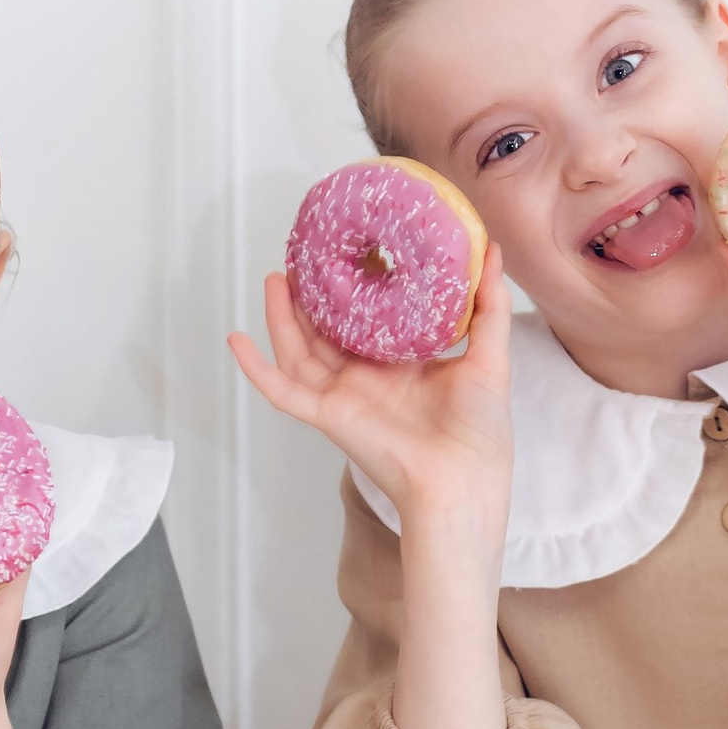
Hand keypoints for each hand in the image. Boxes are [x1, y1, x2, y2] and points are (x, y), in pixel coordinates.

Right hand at [227, 249, 514, 554]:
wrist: (464, 477)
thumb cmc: (479, 430)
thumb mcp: (489, 356)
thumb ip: (488, 305)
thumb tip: (491, 251)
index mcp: (399, 368)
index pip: (364, 325)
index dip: (349, 293)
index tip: (344, 256)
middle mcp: (366, 381)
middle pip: (323, 334)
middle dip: (309, 299)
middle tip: (301, 259)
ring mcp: (343, 398)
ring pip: (298, 353)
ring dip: (281, 318)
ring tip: (275, 279)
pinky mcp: (328, 415)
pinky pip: (283, 391)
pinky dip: (256, 369)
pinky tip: (236, 340)